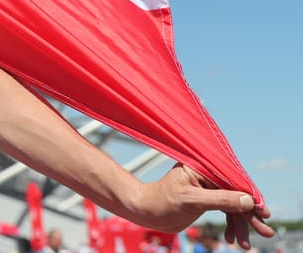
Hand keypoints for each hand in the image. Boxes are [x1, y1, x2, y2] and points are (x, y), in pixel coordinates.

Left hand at [130, 165, 272, 248]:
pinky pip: (226, 212)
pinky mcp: (206, 200)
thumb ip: (220, 199)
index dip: (250, 197)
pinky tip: (232, 238)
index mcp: (203, 168)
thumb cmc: (162, 201)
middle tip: (265, 233)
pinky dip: (231, 225)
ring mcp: (208, 188)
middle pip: (236, 195)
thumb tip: (248, 200)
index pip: (233, 181)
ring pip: (233, 206)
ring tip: (245, 244)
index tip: (263, 213)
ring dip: (242, 225)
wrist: (146, 211)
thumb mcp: (192, 201)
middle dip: (250, 215)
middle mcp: (207, 176)